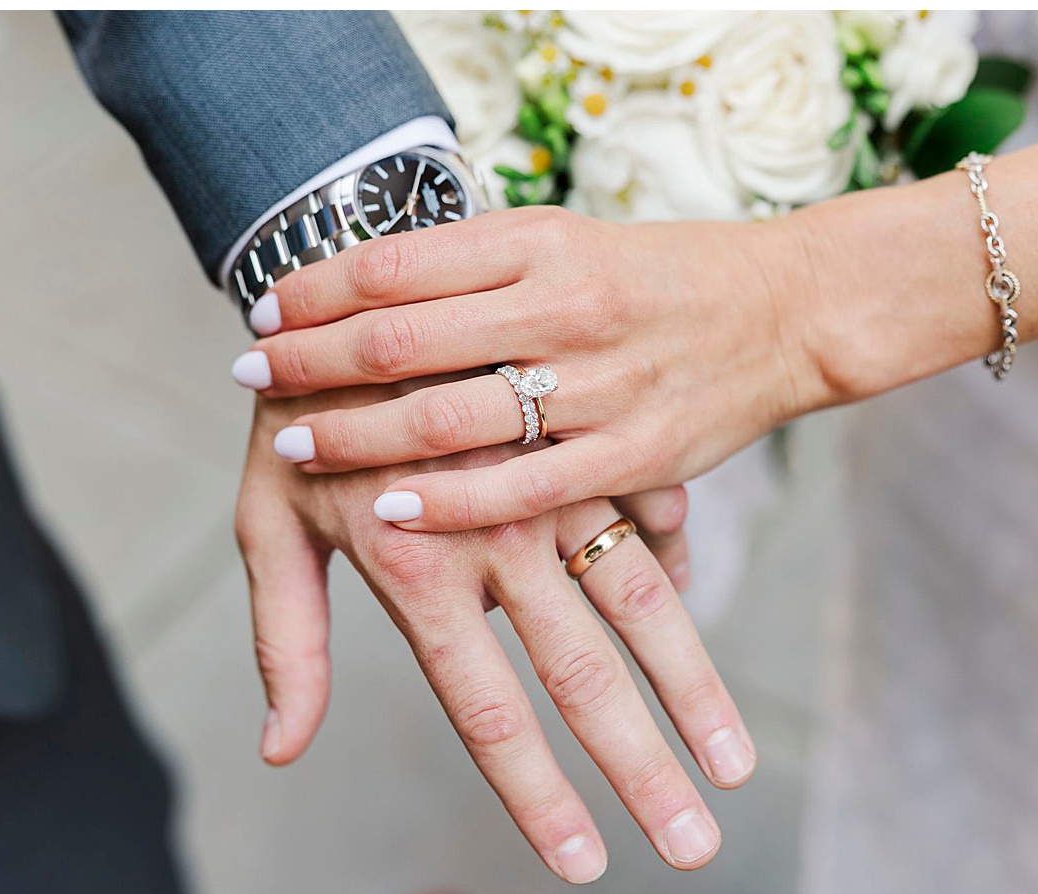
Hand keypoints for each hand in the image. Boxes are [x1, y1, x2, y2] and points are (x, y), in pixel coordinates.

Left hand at [232, 206, 826, 531]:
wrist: (789, 309)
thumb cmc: (656, 277)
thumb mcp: (564, 242)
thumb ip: (473, 268)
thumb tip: (360, 288)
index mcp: (537, 242)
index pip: (395, 264)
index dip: (314, 290)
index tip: (263, 309)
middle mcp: (561, 306)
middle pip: (400, 339)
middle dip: (308, 361)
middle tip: (248, 374)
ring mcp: (598, 384)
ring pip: (447, 418)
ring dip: (352, 435)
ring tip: (289, 441)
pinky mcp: (634, 454)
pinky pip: (521, 489)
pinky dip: (445, 502)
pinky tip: (384, 508)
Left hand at [238, 382, 754, 882]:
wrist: (347, 269)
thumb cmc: (294, 412)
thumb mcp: (267, 522)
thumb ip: (285, 639)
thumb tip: (281, 751)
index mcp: (414, 565)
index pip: (483, 708)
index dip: (535, 796)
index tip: (581, 866)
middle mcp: (494, 532)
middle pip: (584, 675)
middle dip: (643, 772)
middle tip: (695, 848)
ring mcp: (550, 483)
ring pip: (644, 601)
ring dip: (696, 691)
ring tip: (737, 771)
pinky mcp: (579, 437)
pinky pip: (654, 519)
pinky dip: (681, 577)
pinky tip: (704, 649)